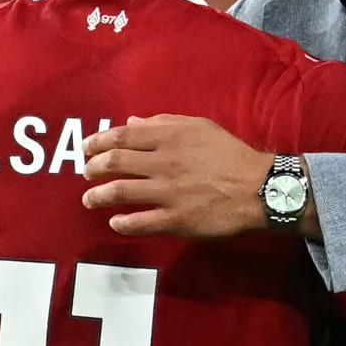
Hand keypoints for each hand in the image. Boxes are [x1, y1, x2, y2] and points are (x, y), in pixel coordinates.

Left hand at [81, 115, 274, 237]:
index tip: (86, 148)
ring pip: (120, 192)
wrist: (259, 188)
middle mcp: (164, 162)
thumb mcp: (200, 127)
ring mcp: (168, 192)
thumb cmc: (229, 154)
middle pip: (114, 162)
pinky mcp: (176, 219)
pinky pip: (140, 222)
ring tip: (89, 199)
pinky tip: (115, 222)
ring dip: (97, 196)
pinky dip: (122, 222)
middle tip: (87, 173)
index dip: (97, 141)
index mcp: (169, 136)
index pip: (121, 136)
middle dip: (92, 168)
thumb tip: (131, 122)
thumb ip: (164, 123)